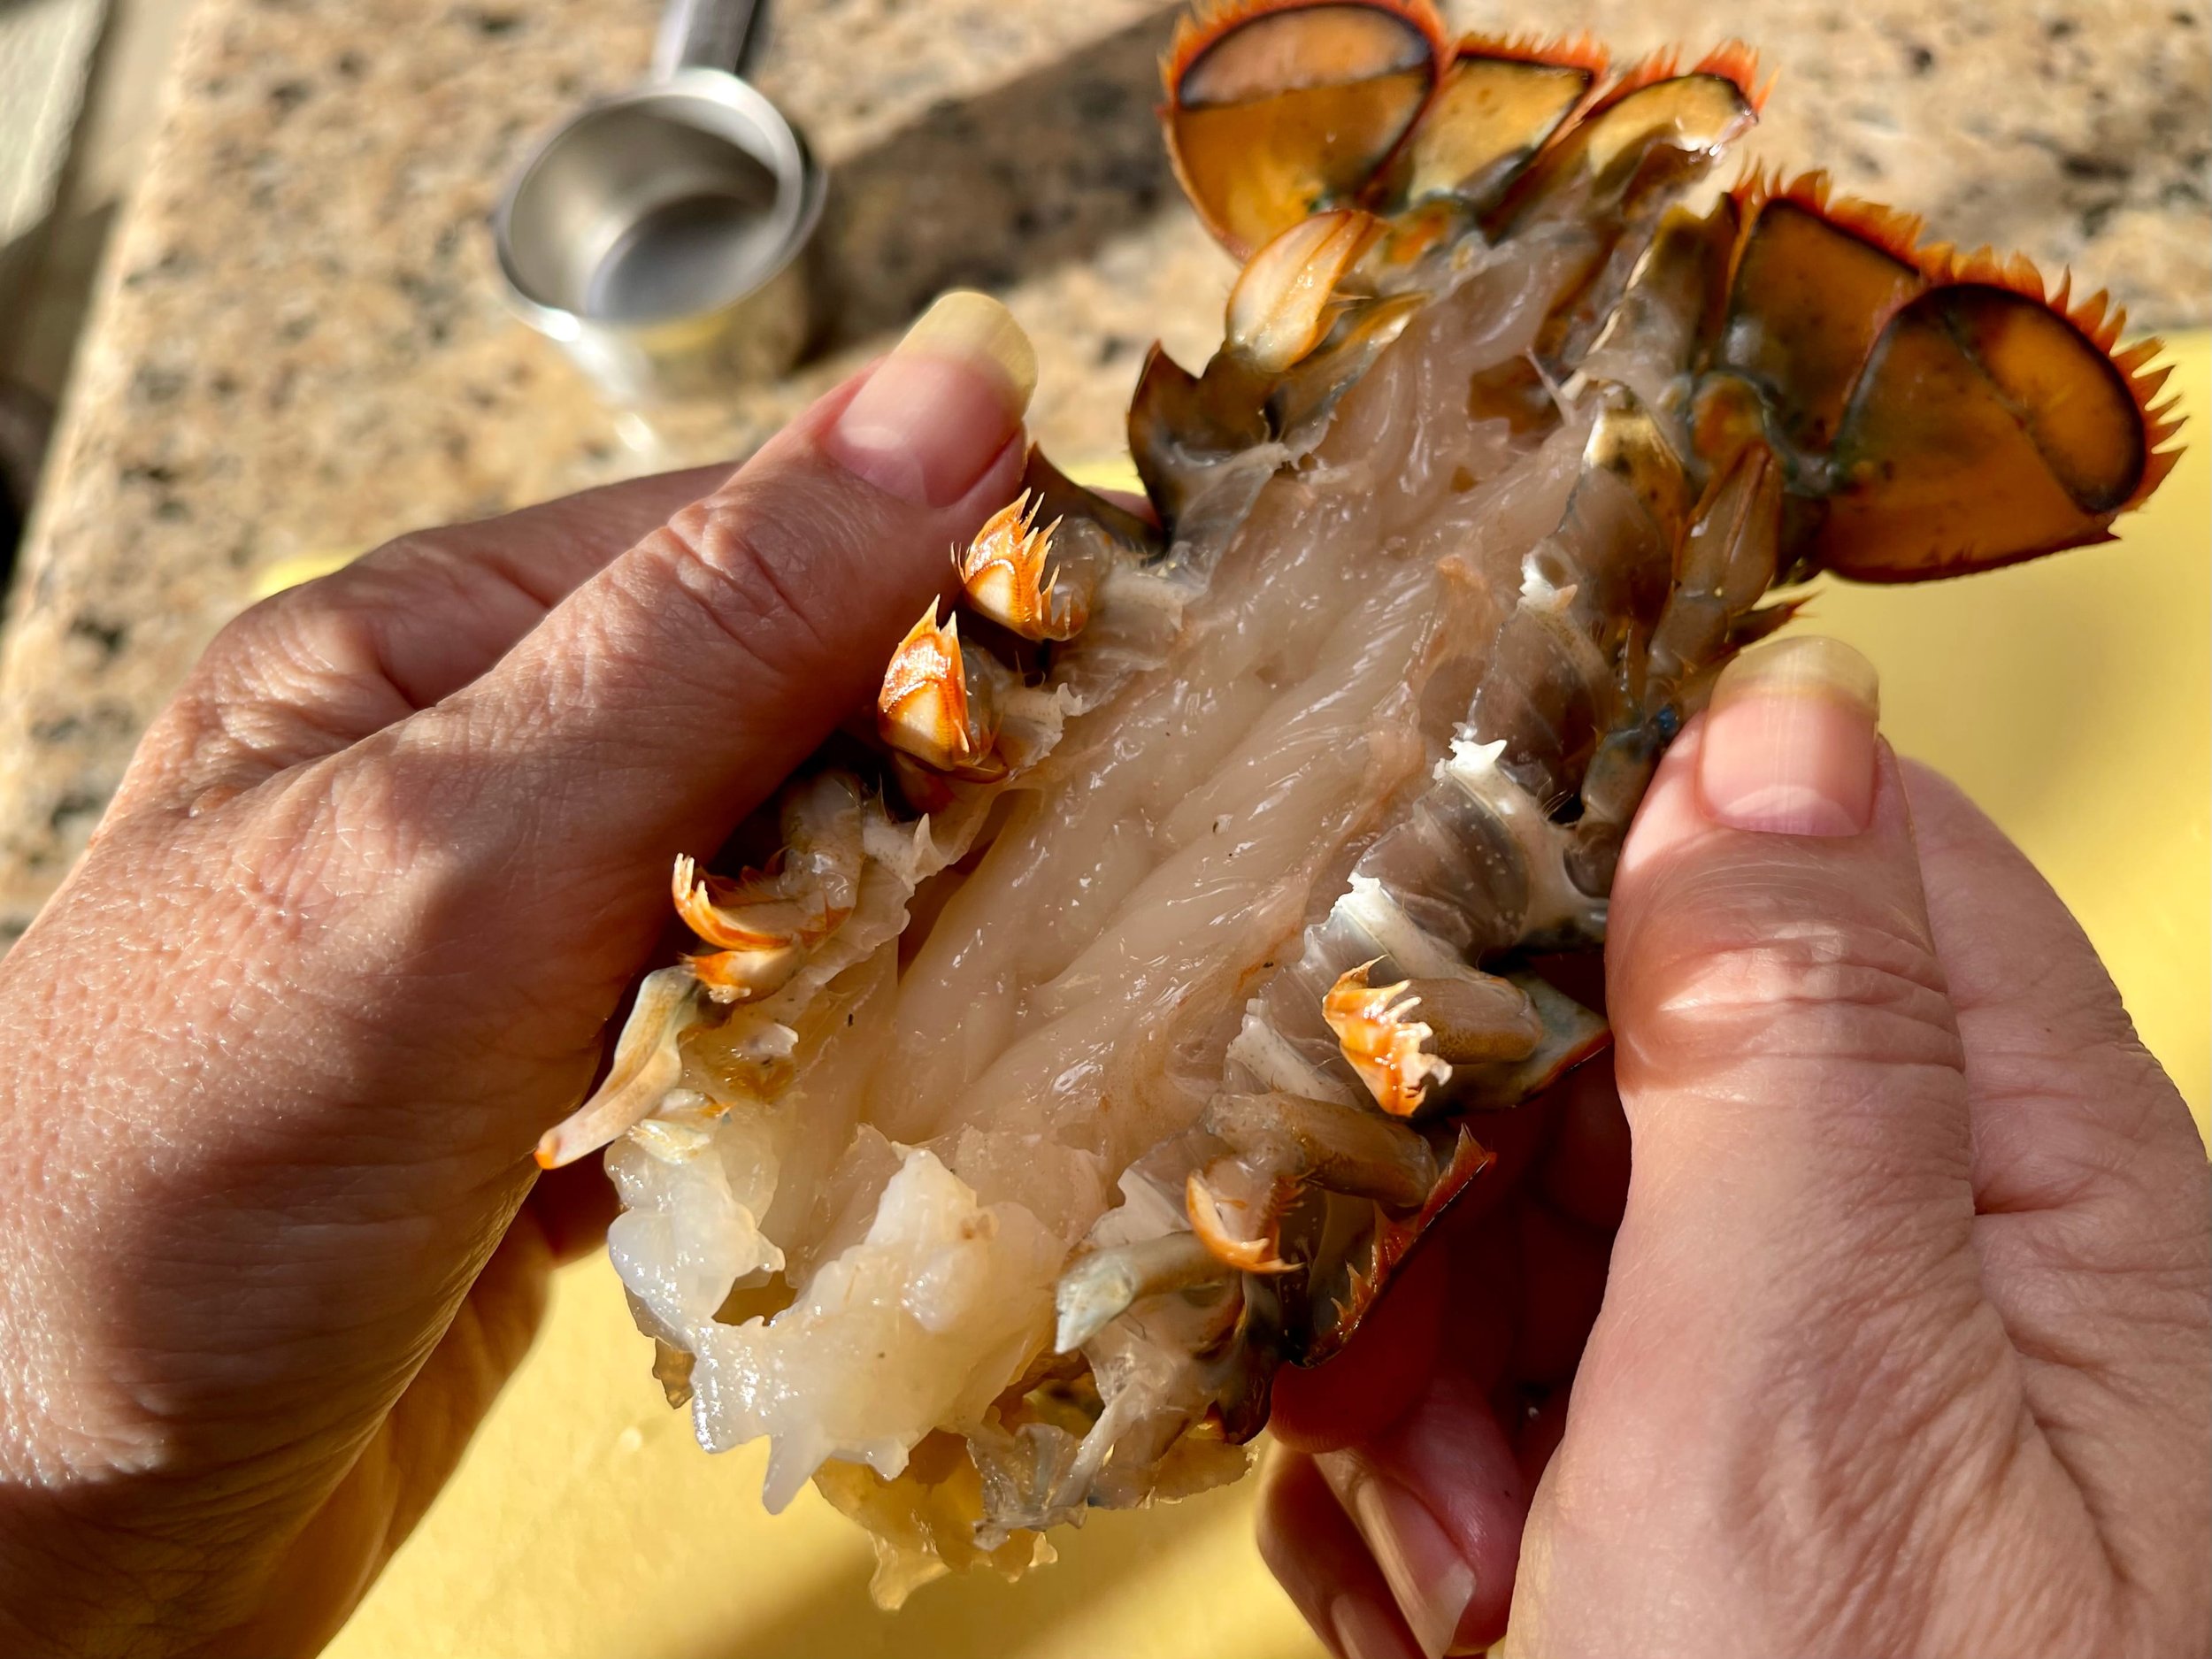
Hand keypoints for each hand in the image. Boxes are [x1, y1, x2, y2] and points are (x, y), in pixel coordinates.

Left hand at [0, 294, 1036, 1656]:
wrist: (40, 1539)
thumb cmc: (179, 1176)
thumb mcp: (460, 854)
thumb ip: (710, 638)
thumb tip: (950, 398)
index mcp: (430, 650)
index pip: (757, 537)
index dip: (958, 563)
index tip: (1153, 625)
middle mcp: (481, 782)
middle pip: (793, 711)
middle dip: (957, 764)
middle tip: (1146, 817)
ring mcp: (524, 954)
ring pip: (793, 878)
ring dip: (920, 919)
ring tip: (1069, 954)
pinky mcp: (562, 1109)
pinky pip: (757, 1034)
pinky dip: (849, 1056)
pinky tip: (921, 1087)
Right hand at [1258, 637, 2211, 1657]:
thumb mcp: (1813, 1400)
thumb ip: (1794, 1049)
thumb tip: (1776, 723)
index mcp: (2047, 1186)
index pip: (1844, 856)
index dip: (1632, 828)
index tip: (1425, 857)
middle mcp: (1941, 1263)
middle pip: (1656, 1044)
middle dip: (1484, 1153)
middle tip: (1390, 1280)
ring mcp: (1803, 1393)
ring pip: (1552, 1219)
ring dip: (1439, 1340)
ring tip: (1453, 1523)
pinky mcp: (1692, 1502)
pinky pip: (1523, 1378)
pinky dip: (1439, 1459)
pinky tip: (1447, 1582)